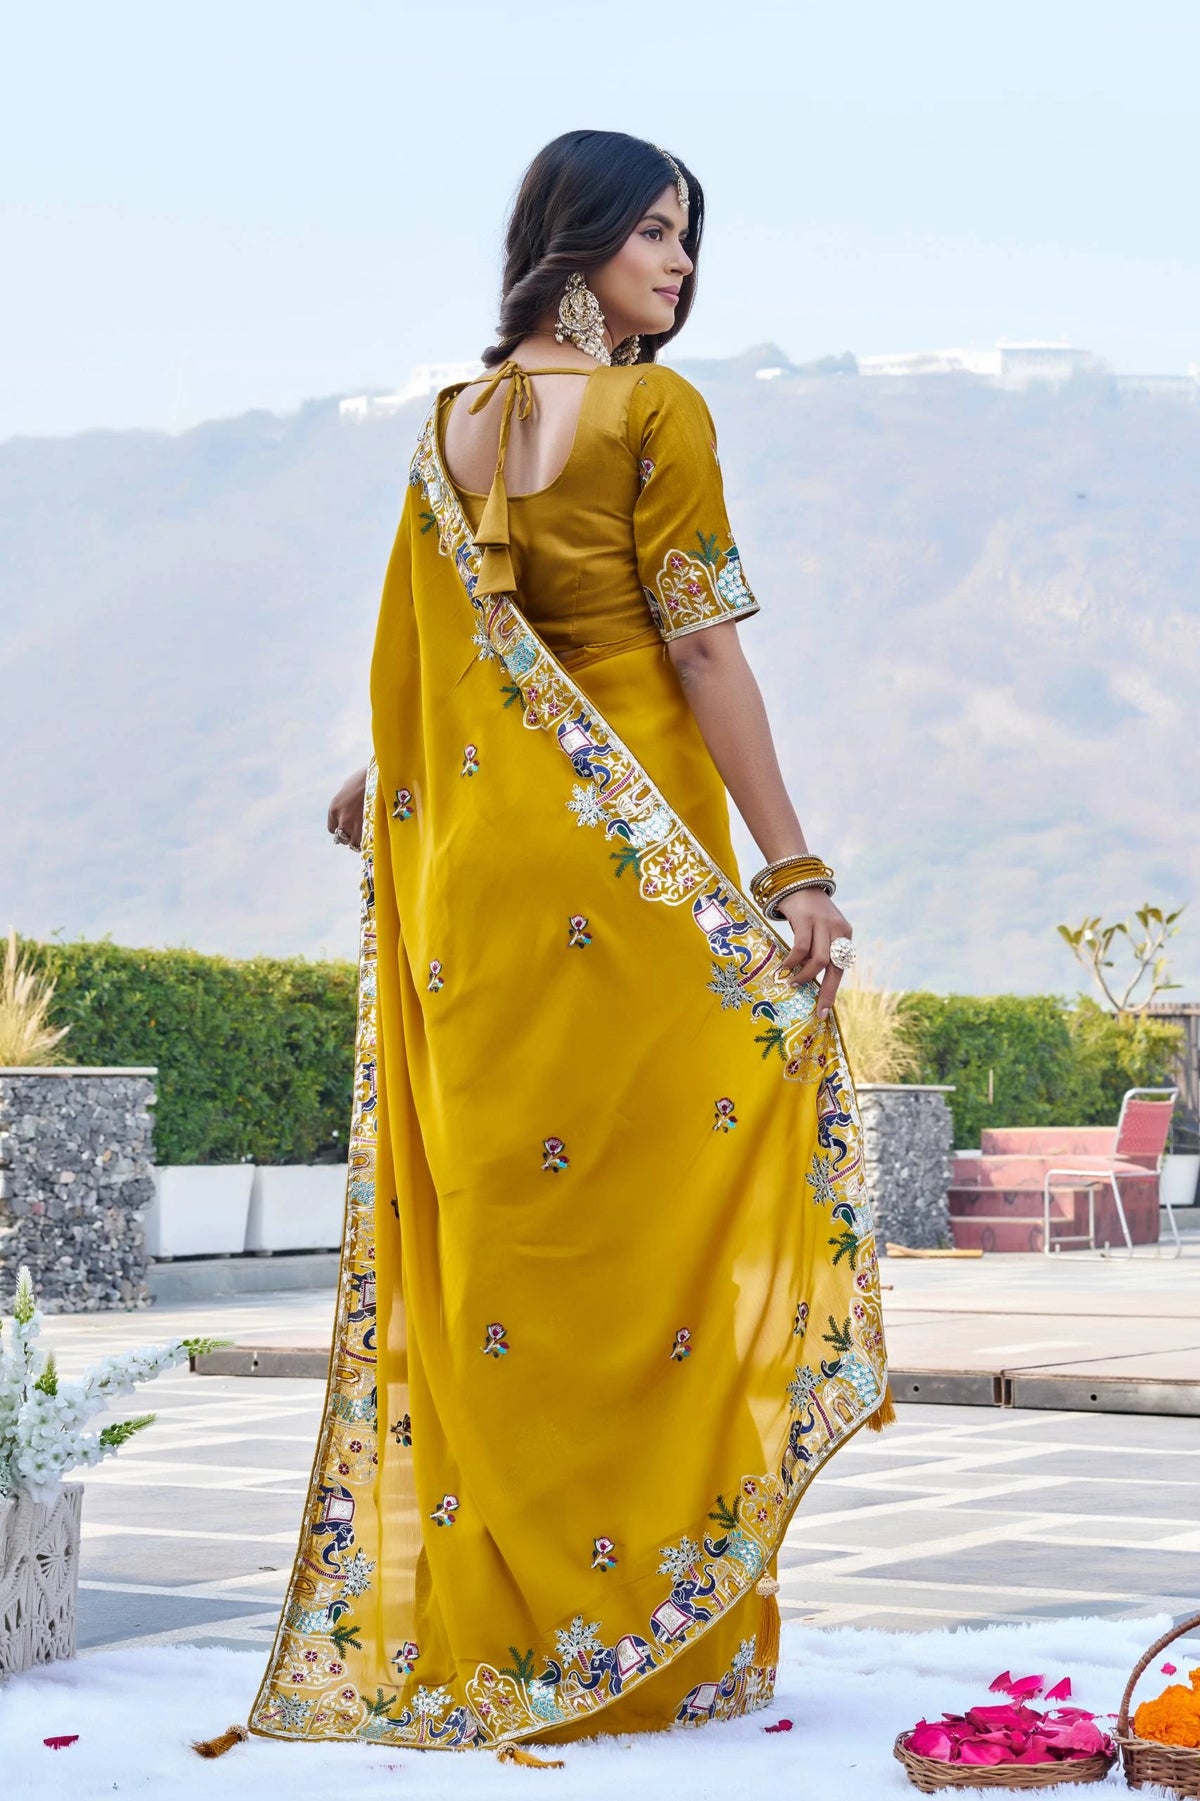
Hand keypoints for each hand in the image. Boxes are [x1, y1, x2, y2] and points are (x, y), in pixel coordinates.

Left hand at [327, 765, 367, 851]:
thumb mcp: (349, 788)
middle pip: (341, 838)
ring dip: (359, 840)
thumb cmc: (366, 777)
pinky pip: (365, 843)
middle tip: (358, 832)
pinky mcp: (368, 827)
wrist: (380, 776)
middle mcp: (342, 818)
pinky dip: (368, 842)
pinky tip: (373, 838)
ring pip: (353, 843)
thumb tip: (350, 807)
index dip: (341, 828)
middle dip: (349, 836)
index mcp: (334, 808)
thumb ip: (346, 802)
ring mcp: (355, 825)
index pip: (332, 829)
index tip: (349, 826)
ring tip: (367, 836)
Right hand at [774, 887, 852, 1019]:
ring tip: (793, 982)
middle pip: (835, 969)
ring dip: (805, 976)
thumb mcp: (820, 930)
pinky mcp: (806, 918)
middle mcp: (838, 929)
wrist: (797, 880)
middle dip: (826, 993)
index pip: (842, 968)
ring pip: (819, 961)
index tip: (824, 1011)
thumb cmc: (807, 911)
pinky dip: (793, 962)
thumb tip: (810, 980)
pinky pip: (801, 948)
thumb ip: (819, 950)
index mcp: (845, 934)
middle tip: (817, 1010)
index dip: (833, 991)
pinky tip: (784, 967)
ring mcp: (822, 923)